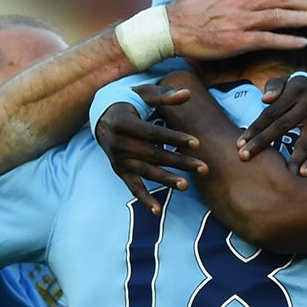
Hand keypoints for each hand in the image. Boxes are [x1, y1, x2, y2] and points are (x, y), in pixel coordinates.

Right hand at [96, 95, 206, 214]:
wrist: (102, 117)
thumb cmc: (129, 103)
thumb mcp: (144, 94)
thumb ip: (165, 96)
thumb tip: (188, 94)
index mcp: (124, 123)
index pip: (153, 133)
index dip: (175, 138)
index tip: (197, 143)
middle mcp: (119, 143)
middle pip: (153, 155)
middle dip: (180, 162)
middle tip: (204, 168)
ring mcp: (119, 160)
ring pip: (146, 172)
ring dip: (167, 180)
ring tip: (187, 185)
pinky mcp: (120, 171)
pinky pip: (133, 187)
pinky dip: (144, 200)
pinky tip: (158, 211)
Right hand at [165, 0, 306, 60]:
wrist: (171, 29)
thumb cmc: (187, 5)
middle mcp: (243, 2)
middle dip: (306, 1)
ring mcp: (242, 21)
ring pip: (280, 17)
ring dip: (303, 18)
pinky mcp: (238, 41)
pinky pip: (269, 39)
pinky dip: (287, 40)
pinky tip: (302, 41)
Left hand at [239, 74, 306, 174]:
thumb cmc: (303, 93)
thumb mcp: (290, 82)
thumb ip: (274, 87)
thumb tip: (265, 99)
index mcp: (297, 89)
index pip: (271, 112)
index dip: (254, 128)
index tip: (239, 144)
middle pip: (282, 126)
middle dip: (261, 142)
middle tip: (244, 157)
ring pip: (304, 142)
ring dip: (291, 159)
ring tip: (278, 173)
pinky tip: (302, 174)